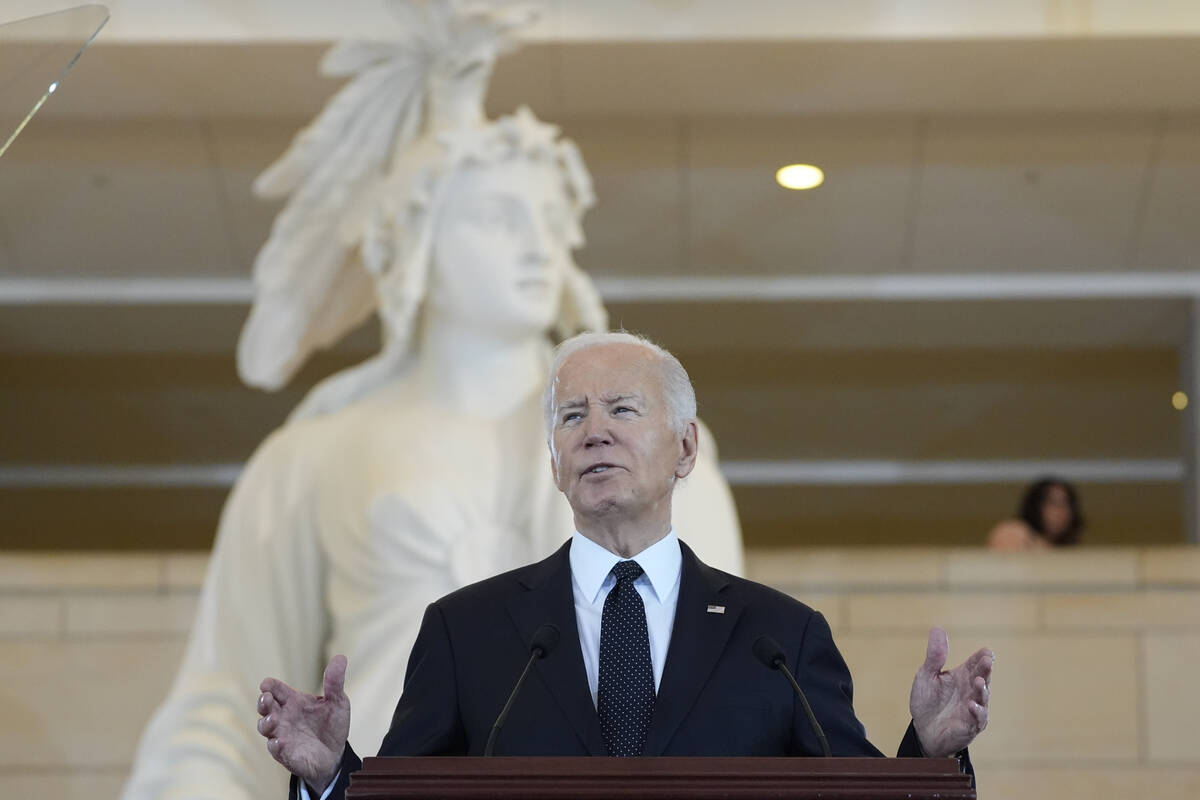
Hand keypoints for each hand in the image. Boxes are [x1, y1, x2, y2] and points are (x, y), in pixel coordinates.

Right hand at [258, 655, 350, 790]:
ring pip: (266, 728)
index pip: (277, 690)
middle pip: (265, 707)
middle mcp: (284, 717)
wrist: (336, 754)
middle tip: (266, 697)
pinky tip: (280, 742)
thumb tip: (341, 657)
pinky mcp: (287, 754)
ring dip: (266, 723)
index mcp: (293, 701)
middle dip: (263, 702)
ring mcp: (283, 735)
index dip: (270, 686)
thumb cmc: (332, 725)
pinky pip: (277, 750)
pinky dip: (276, 745)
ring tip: (273, 718)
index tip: (267, 683)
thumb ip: (335, 682)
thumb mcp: (337, 702)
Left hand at [909, 627, 991, 756]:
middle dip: (986, 669)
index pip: (975, 664)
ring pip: (982, 698)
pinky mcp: (970, 726)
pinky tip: (972, 705)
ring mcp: (973, 709)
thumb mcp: (927, 675)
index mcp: (962, 676)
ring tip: (979, 681)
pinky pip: (977, 719)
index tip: (987, 651)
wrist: (923, 730)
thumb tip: (938, 628)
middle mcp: (971, 691)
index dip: (982, 657)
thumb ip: (935, 655)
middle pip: (982, 677)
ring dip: (982, 690)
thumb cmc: (927, 701)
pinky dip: (977, 712)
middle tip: (987, 660)